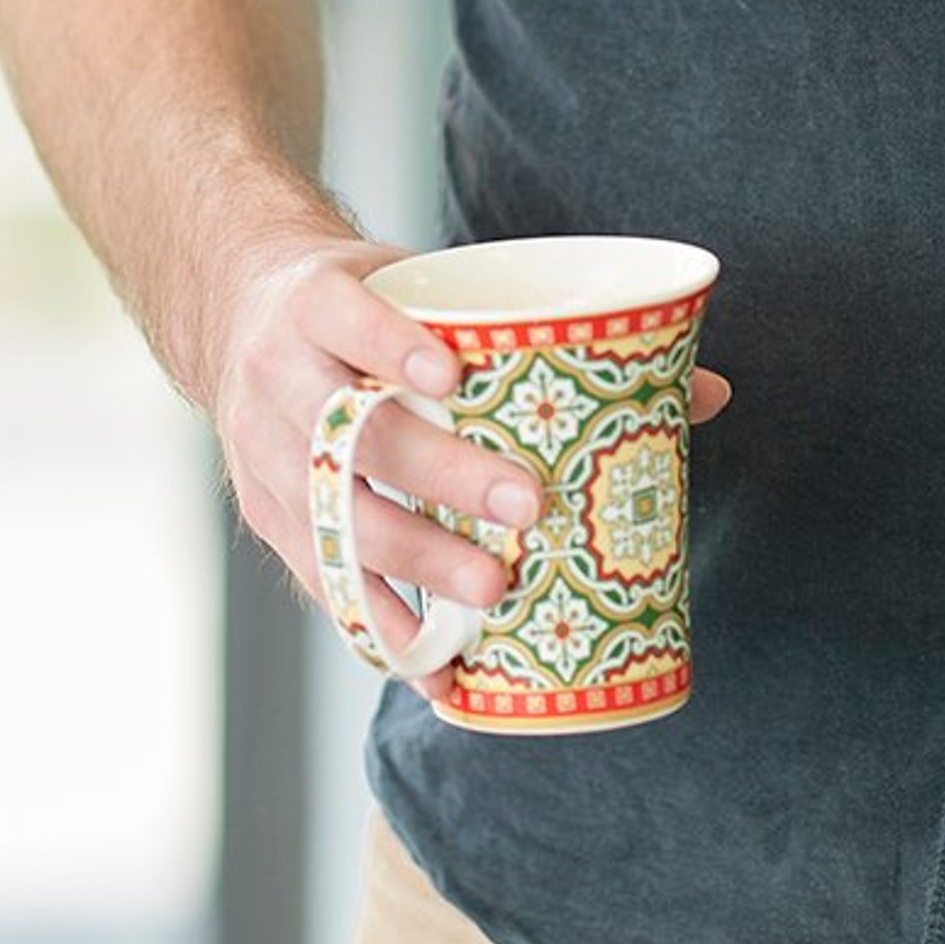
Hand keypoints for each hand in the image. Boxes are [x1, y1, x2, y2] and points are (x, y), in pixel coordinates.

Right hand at [208, 234, 735, 673]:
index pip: (350, 316)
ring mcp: (263, 451)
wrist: (238, 305)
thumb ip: (540, 330)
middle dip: (439, 475)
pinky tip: (435, 663)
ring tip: (490, 595)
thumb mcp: (426, 280)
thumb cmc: (369, 295)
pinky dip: (379, 622)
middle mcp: (279, 377)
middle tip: (523, 505)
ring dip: (414, 562)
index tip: (455, 375)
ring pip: (335, 515)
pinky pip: (321, 577)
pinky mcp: (265, 512)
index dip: (394, 346)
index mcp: (316, 301)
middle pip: (354, 433)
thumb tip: (706, 391)